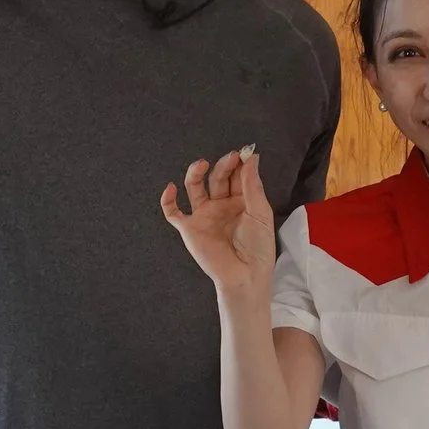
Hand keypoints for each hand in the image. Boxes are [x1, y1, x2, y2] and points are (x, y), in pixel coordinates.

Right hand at [159, 146, 276, 299]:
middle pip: (218, 178)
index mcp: (241, 202)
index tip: (244, 153)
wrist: (246, 275)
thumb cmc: (258, 248)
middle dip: (224, 166)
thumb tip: (251, 158)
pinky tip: (170, 188)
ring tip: (202, 164)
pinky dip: (168, 200)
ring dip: (196, 173)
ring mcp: (204, 216)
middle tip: (231, 158)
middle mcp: (221, 206)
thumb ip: (252, 186)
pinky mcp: (190, 229)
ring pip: (194, 188)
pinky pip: (173, 213)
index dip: (239, 163)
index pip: (237, 176)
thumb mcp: (260, 213)